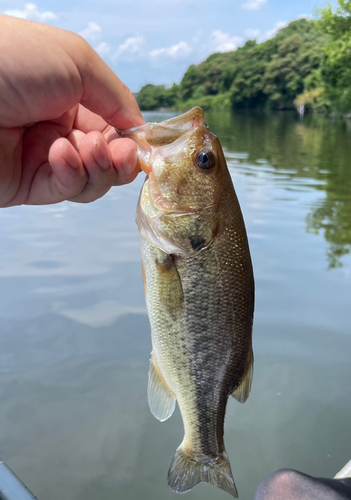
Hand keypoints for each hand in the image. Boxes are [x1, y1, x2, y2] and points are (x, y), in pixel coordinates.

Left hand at [0, 15, 144, 206]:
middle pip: (109, 159)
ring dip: (100, 168)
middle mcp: (60, 128)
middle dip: (122, 159)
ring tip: (87, 149)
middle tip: (122, 153)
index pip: (115, 127)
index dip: (133, 138)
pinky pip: (66, 189)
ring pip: (93, 180)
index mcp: (71, 96)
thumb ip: (116, 95)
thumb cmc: (11, 60)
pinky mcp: (28, 185)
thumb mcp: (76, 61)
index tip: (145, 144)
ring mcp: (44, 159)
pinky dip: (72, 175)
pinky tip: (60, 154)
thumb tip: (140, 128)